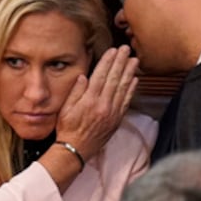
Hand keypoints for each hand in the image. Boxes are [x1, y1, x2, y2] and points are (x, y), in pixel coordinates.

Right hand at [55, 45, 138, 159]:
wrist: (75, 150)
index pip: (101, 76)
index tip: (113, 50)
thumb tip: (84, 76)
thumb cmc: (67, 129)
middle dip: (121, 62)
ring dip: (129, 72)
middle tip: (126, 49)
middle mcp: (103, 105)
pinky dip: (131, 90)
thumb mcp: (65, 109)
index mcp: (89, 101)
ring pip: (123, 88)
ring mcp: (112, 113)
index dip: (108, 61)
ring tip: (134, 60)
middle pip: (114, 79)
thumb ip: (76, 92)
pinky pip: (126, 101)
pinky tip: (135, 80)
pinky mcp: (116, 120)